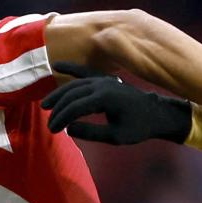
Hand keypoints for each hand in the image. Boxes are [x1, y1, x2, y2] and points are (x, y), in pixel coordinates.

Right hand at [41, 62, 191, 144]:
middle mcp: (102, 85)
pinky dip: (70, 68)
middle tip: (50, 125)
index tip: (53, 130)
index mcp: (105, 98)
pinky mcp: (105, 78)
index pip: (75, 108)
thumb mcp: (116, 137)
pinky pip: (84, 71)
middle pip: (71, 95)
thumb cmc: (137, 127)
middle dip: (58, 110)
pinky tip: (57, 66)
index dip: (61, 119)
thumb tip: (69, 129)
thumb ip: (92, 133)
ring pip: (75, 84)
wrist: (155, 113)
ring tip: (46, 105)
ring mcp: (104, 79)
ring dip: (59, 94)